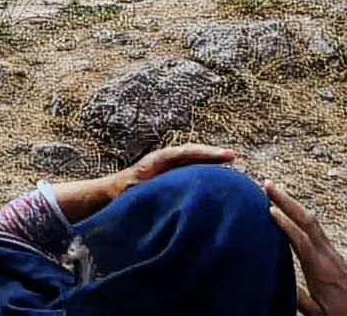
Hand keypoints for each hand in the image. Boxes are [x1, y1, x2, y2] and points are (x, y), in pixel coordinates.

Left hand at [49, 143, 235, 220]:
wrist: (114, 193)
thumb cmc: (122, 193)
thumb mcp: (131, 191)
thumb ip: (143, 190)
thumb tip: (155, 192)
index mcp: (157, 160)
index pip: (184, 153)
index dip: (203, 154)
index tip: (222, 155)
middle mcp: (166, 160)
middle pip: (192, 152)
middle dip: (211, 154)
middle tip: (232, 155)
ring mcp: (171, 166)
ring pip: (193, 160)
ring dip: (210, 161)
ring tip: (231, 162)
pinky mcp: (174, 175)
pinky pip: (192, 169)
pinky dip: (205, 170)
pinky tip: (219, 178)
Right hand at [264, 180, 346, 315]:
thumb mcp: (318, 314)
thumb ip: (300, 299)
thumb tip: (279, 283)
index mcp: (321, 271)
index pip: (302, 241)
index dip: (285, 225)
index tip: (269, 209)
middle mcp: (328, 256)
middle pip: (307, 221)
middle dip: (286, 201)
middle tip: (267, 184)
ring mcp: (332, 252)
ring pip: (312, 221)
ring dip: (293, 203)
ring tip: (275, 190)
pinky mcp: (332, 253)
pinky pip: (315, 227)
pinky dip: (300, 213)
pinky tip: (292, 209)